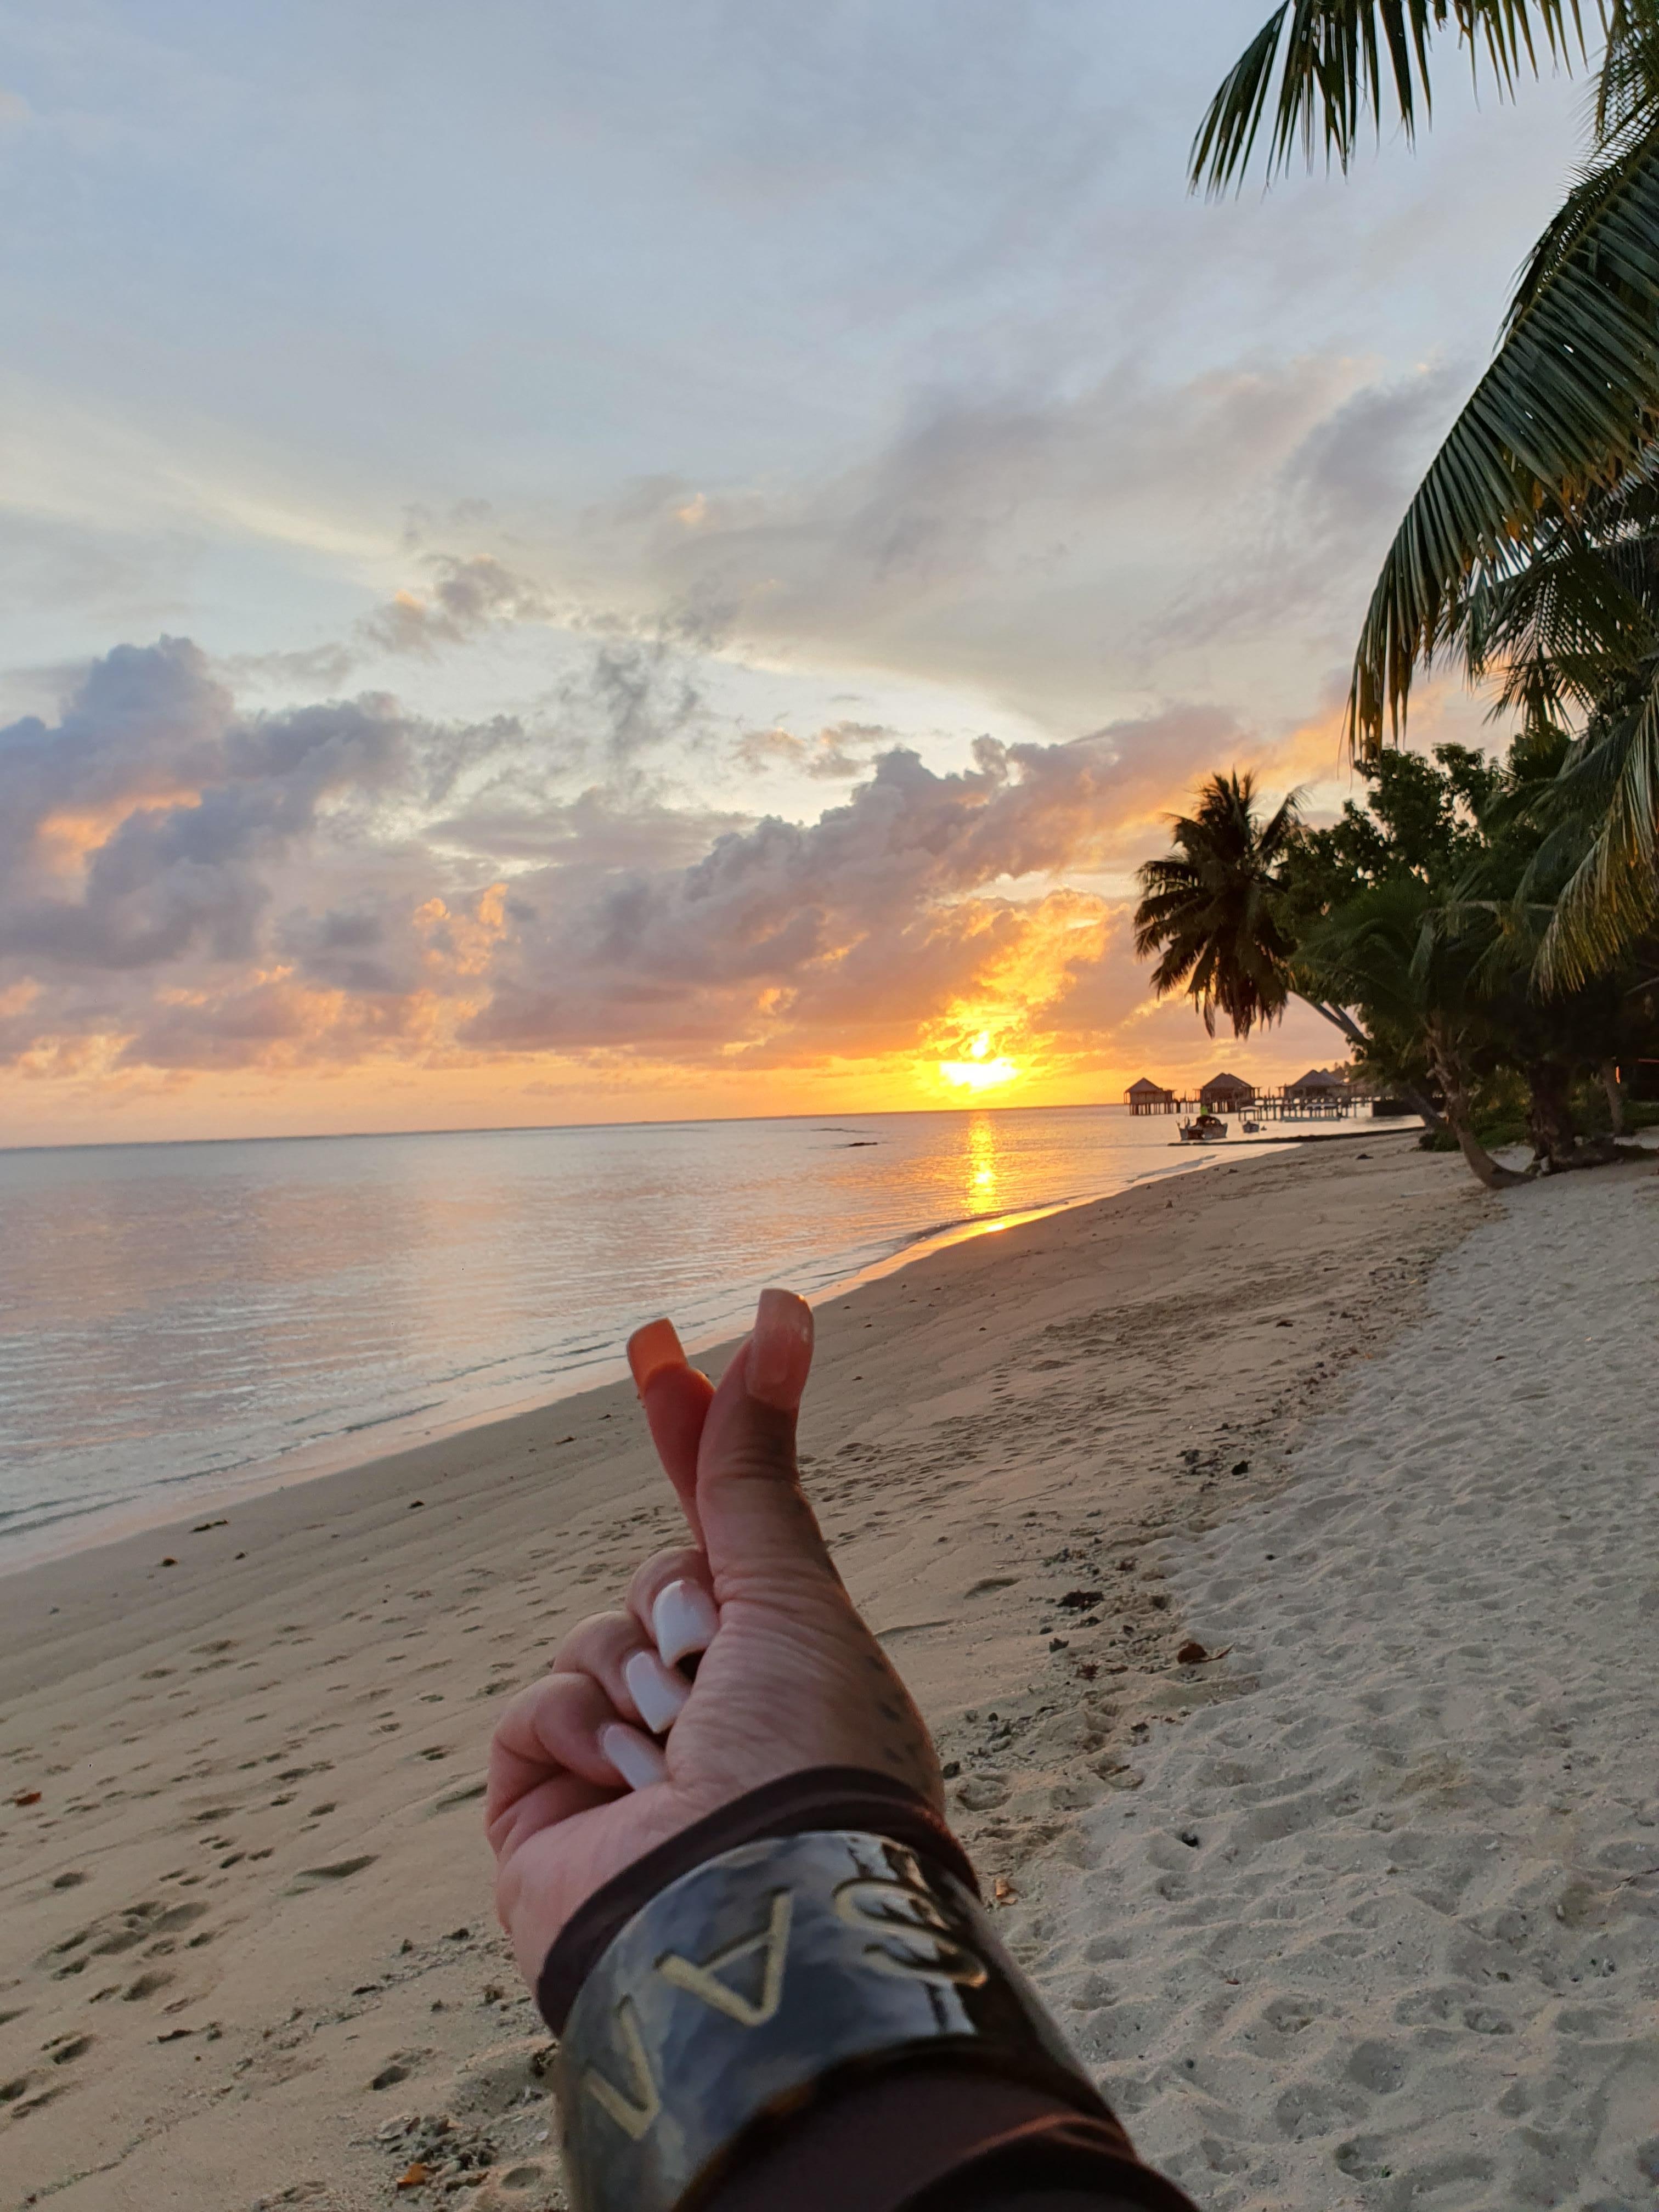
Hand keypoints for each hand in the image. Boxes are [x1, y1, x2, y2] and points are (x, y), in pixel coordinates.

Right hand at [485, 1288, 943, 1989]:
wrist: (744, 1910)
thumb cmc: (804, 1752)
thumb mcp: (788, 1589)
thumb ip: (752, 1461)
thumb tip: (776, 1310)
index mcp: (788, 1658)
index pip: (725, 1516)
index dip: (692, 1428)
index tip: (656, 1339)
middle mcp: (714, 1706)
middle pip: (658, 1577)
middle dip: (681, 1604)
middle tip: (716, 1668)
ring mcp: (630, 1761)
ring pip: (595, 1640)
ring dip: (636, 1682)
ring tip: (682, 1759)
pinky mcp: (550, 1810)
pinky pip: (537, 1709)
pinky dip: (576, 1735)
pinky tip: (624, 1792)